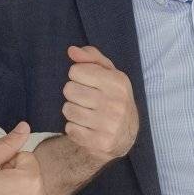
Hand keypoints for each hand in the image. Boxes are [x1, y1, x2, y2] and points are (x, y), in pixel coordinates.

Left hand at [60, 45, 139, 164]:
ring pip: (68, 110)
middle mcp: (116, 103)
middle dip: (73, 94)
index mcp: (118, 82)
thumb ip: (91, 58)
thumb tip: (72, 51)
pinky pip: (70, 129)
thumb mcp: (108, 74)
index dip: (77, 76)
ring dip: (72, 111)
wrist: (125, 135)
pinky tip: (86, 127)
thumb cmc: (112, 97)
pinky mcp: (101, 142)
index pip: (76, 71)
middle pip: (69, 90)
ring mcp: (109, 124)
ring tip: (85, 113)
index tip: (87, 83)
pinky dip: (74, 128)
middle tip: (85, 99)